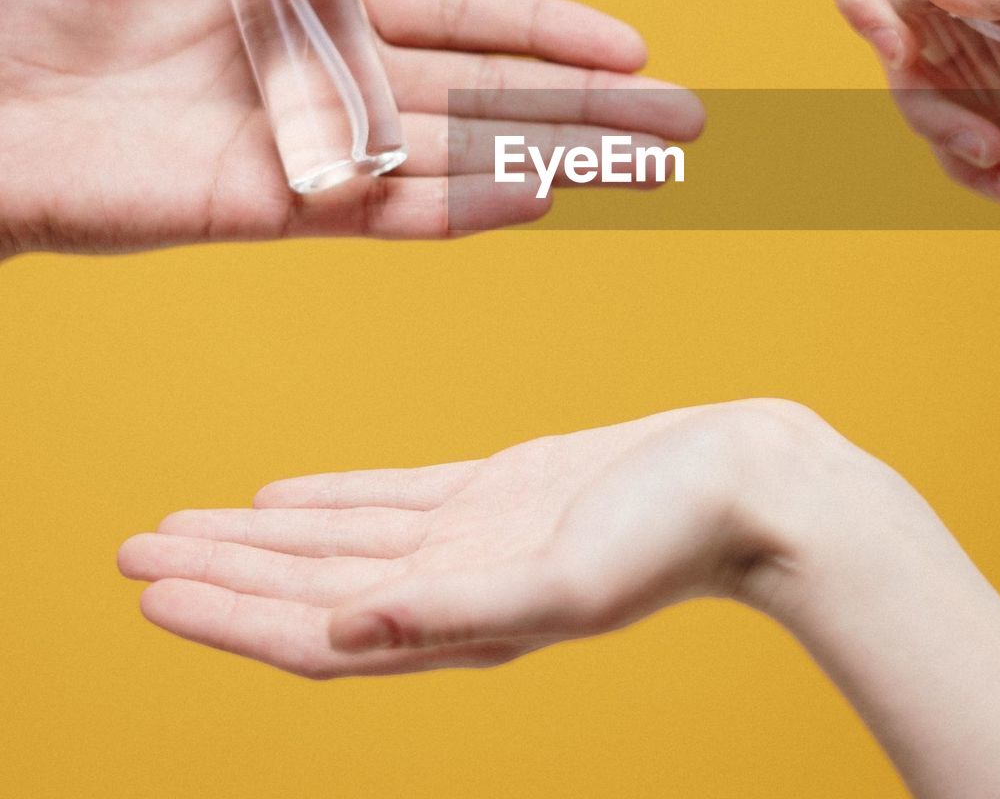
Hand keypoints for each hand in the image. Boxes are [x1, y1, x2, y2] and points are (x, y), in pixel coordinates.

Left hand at [0, 0, 701, 256]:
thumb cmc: (24, 0)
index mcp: (313, 5)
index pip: (461, 17)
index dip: (545, 29)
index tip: (627, 43)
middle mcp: (333, 80)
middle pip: (490, 93)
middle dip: (591, 109)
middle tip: (683, 124)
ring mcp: (315, 148)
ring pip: (463, 151)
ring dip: (558, 157)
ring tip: (645, 170)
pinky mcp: (277, 207)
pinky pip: (391, 209)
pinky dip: (464, 206)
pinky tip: (540, 197)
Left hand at [118, 400, 858, 677]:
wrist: (754, 484)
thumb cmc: (680, 534)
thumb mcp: (570, 580)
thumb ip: (459, 611)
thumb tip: (345, 630)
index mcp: (464, 621)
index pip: (315, 631)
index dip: (227, 615)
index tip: (147, 586)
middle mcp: (456, 586)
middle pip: (309, 586)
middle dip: (220, 572)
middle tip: (130, 551)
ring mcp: (475, 535)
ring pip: (339, 539)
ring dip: (260, 536)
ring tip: (186, 523)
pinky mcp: (502, 488)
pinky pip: (393, 496)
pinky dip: (331, 498)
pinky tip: (285, 493)